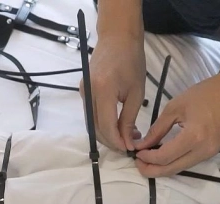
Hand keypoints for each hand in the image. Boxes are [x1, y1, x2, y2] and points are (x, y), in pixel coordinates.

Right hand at [83, 34, 145, 150]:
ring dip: (107, 134)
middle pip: (95, 128)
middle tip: (129, 146)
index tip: (130, 149)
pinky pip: (91, 115)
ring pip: (91, 123)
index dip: (117, 141)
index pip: (106, 125)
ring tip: (127, 136)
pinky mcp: (83, 91)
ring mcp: (83, 92)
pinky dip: (102, 124)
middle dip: (111, 141)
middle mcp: (88, 92)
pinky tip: (118, 125)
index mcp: (103, 89)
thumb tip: (127, 142)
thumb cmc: (132, 60)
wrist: (117, 37)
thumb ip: (129, 118)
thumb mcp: (136, 91)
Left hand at [133, 47, 219, 177]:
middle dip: (152, 170)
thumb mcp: (176, 107)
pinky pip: (188, 162)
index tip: (136, 151)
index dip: (147, 158)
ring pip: (180, 168)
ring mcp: (209, 154)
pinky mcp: (212, 152)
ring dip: (162, 168)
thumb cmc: (207, 93)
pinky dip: (173, 162)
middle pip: (172, 170)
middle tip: (137, 163)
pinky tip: (162, 155)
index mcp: (193, 137)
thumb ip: (158, 128)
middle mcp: (202, 151)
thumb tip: (143, 144)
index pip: (164, 157)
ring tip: (147, 160)